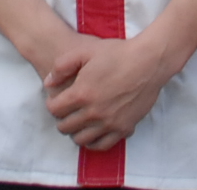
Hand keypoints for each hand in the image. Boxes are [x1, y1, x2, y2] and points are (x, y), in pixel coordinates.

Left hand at [42, 33, 175, 148]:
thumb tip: (48, 83)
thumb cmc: (117, 53)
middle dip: (61, 119)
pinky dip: (94, 142)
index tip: (56, 100)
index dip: (52, 104)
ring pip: (82, 140)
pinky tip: (94, 132)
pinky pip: (103, 145)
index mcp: (81, 93)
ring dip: (76, 132)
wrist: (148, 62)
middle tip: (66, 112)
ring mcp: (109, 123)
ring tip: (79, 122)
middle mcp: (93, 113)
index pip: (54, 110)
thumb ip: (61, 66)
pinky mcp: (124, 128)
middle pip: (65, 127)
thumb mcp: (85, 51)